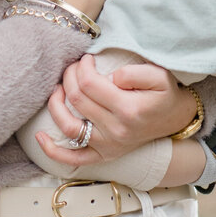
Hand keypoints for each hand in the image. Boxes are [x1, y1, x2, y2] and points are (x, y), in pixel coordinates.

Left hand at [36, 57, 199, 168]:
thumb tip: (110, 77)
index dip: (82, 66)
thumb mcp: (159, 75)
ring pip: (68, 126)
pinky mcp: (104, 155)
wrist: (176, 119)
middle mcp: (115, 130)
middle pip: (76, 99)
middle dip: (69, 77)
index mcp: (128, 109)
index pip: (89, 84)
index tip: (87, 58)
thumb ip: (134, 72)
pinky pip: (74, 158)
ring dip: (56, 104)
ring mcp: (108, 145)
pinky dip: (53, 151)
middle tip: (74, 66)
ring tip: (58, 88)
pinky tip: (40, 137)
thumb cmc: (165, 94)